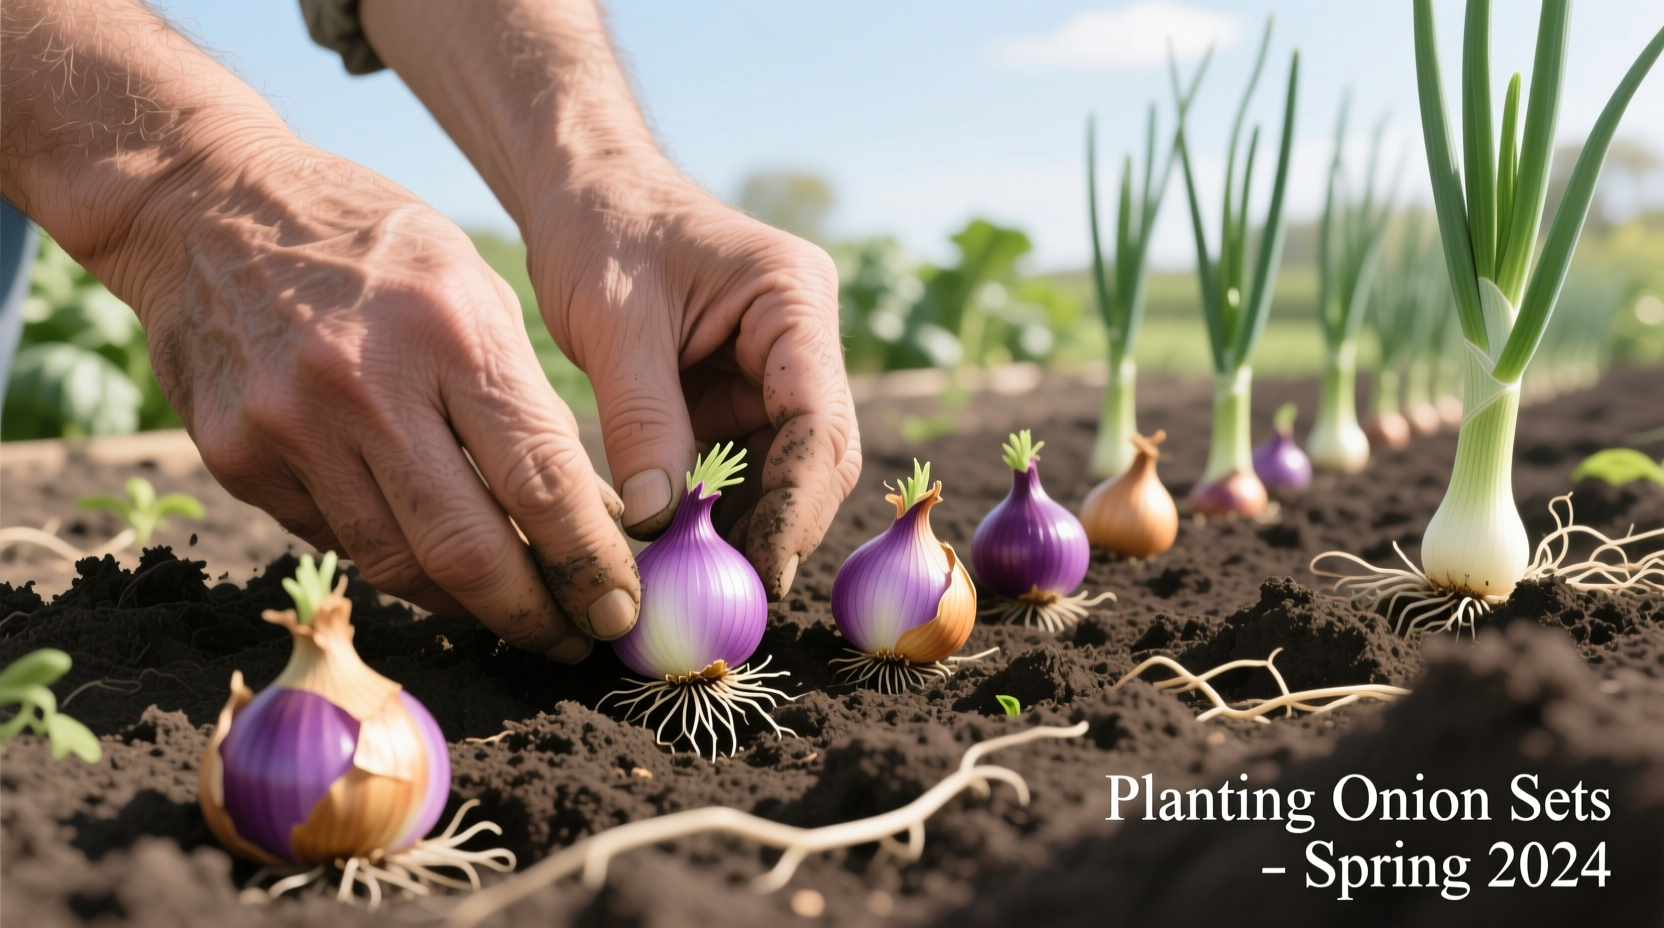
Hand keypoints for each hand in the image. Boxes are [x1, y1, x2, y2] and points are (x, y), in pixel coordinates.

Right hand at [142, 145, 640, 660]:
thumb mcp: (472, 288)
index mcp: (451, 332)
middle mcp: (369, 386)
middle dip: (533, 613)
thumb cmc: (372, 243)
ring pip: (398, 563)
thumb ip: (524, 400)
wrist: (208, 202)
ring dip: (465, 603)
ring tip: (511, 609)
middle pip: (468, 549)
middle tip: (573, 639)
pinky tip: (424, 553)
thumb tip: (587, 516)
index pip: (542, 481)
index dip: (591, 562)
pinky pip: (336, 539)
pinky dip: (391, 556)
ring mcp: (292, 427)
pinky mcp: (237, 457)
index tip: (622, 607)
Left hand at [528, 165, 861, 596]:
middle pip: (818, 457)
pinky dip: (719, 513)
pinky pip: (745, 468)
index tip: (759, 568)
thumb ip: (641, 419)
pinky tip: (684, 555)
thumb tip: (658, 524)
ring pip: (787, 473)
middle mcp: (802, 341)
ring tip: (696, 589)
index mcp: (794, 300)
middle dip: (778, 528)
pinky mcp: (743, 396)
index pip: (818, 418)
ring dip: (748, 529)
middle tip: (726, 601)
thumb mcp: (615, 320)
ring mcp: (776, 371)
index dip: (795, 502)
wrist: (585, 189)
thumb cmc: (602, 228)